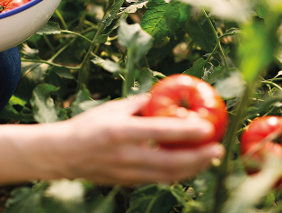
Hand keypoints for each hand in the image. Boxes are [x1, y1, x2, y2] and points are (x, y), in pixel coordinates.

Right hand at [55, 94, 224, 184]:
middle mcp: (125, 155)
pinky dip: (176, 173)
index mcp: (120, 131)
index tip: (207, 127)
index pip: (160, 132)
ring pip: (168, 176)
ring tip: (208, 158)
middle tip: (217, 149)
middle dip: (198, 158)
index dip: (187, 131)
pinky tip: (187, 165)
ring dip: (192, 169)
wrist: (63, 154)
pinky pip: (157, 180)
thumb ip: (139, 105)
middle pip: (170, 162)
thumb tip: (163, 98)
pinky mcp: (127, 183)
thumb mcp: (112, 108)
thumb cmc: (87, 126)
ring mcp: (127, 173)